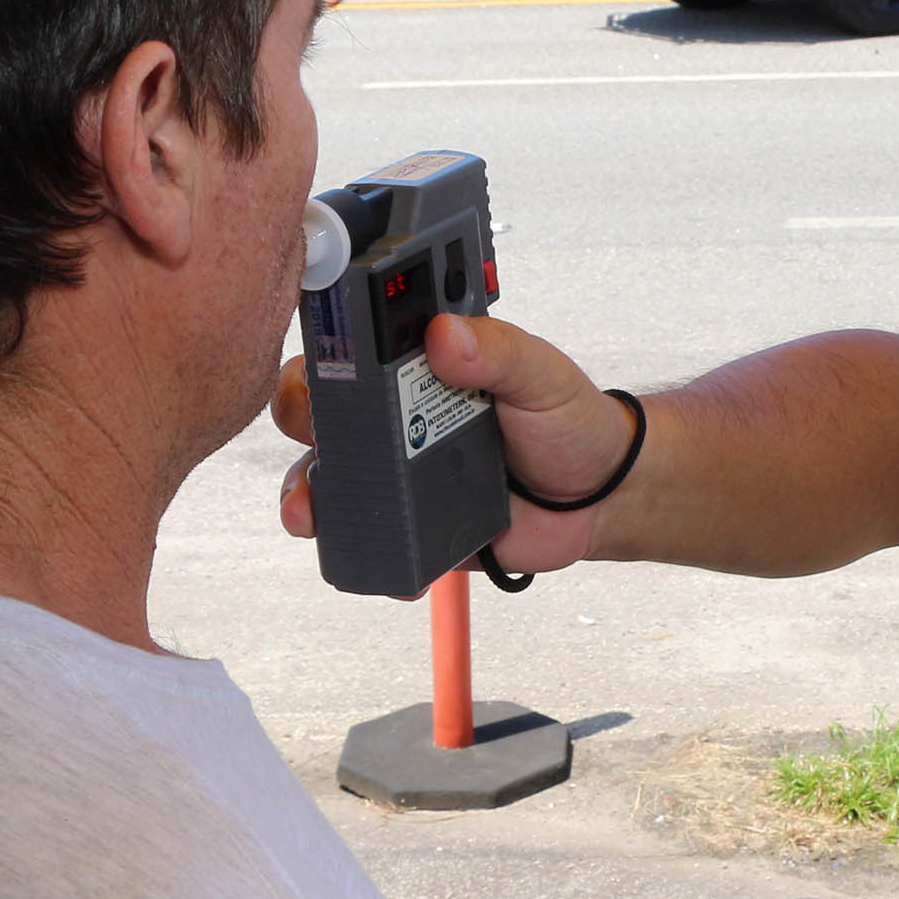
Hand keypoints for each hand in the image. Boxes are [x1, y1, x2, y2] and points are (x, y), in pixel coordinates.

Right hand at [273, 313, 635, 574]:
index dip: (325, 346)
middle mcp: (393, 416)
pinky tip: (385, 563)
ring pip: (325, 482)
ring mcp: (396, 475)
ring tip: (309, 512)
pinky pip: (369, 541)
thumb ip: (498, 350)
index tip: (319, 354)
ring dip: (305, 496)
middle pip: (318, 411)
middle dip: (297, 418)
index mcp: (417, 365)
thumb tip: (446, 335)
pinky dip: (363, 555)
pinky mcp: (410, 527)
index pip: (352, 345)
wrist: (602, 497)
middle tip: (310, 428)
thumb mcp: (539, 373)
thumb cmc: (567, 419)